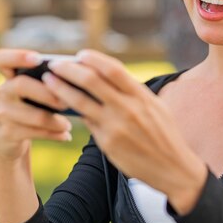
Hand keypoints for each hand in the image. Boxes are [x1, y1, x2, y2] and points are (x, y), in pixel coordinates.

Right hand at [0, 49, 72, 161]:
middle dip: (48, 93)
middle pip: (21, 85)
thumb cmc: (32, 107)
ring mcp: (2, 113)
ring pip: (34, 115)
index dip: (18, 56)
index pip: (2, 58)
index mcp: (10, 76)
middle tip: (66, 102)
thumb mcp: (36, 93)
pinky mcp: (6, 132)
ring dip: (56, 121)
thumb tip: (77, 79)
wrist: (10, 139)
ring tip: (68, 124)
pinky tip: (65, 135)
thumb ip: (49, 82)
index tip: (38, 59)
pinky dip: (54, 134)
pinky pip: (35, 133)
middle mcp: (2, 91)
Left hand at [43, 49, 206, 213]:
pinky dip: (72, 111)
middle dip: (68, 69)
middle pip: (91, 81)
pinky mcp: (107, 143)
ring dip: (60, 89)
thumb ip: (133, 92)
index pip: (113, 69)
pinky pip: (86, 122)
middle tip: (54, 64)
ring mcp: (116, 127)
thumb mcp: (156, 107)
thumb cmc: (164, 134)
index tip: (80, 54)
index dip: (93, 58)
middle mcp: (128, 109)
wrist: (173, 168)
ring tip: (49, 81)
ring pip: (80, 102)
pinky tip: (62, 105)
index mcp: (142, 96)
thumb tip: (106, 77)